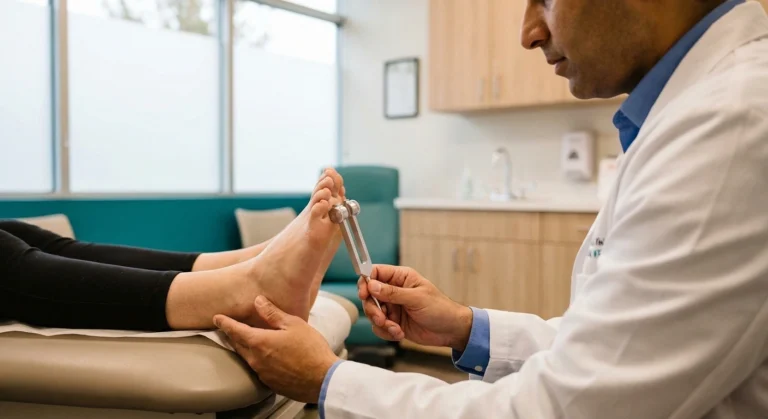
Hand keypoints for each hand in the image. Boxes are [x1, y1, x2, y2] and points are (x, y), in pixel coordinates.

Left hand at [213, 296, 339, 402]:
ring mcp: (262, 373)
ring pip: (248, 357)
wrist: (323, 380)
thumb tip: (258, 301)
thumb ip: (273, 313)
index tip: (216, 318)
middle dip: (232, 335)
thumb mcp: (293, 324)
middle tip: (228, 327)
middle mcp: (256, 360)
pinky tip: (267, 356)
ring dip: (245, 348)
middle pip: (238, 345)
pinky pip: (258, 368)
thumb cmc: (311, 350)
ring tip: (248, 340)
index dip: (225, 323)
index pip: (235, 330)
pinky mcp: (270, 383)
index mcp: (260, 343)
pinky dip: (258, 359)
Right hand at [358, 265, 473, 350]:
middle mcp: (394, 291)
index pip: (376, 273)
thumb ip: (392, 293)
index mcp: (401, 277)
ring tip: (395, 328)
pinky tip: (399, 333)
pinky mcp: (393, 322)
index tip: (364, 294)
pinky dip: (386, 332)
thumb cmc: (440, 308)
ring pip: (373, 312)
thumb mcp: (416, 298)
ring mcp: (393, 307)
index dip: (366, 282)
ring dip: (381, 323)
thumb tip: (372, 285)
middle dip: (373, 309)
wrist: (450, 331)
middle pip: (370, 295)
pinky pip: (379, 327)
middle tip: (382, 318)